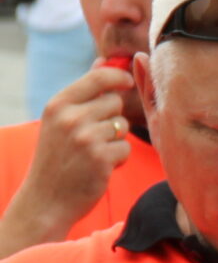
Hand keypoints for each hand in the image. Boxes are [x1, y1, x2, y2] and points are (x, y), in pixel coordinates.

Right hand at [14, 67, 136, 237]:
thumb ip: (83, 93)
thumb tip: (104, 62)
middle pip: (115, 103)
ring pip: (122, 126)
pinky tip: (100, 167)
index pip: (98, 78)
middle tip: (94, 137)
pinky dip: (118, 159)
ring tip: (94, 154)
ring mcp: (86, 137)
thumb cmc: (57, 158)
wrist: (46, 199)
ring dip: (115, 141)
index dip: (118, 76)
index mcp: (58, 104)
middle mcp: (70, 118)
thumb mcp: (60, 121)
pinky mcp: (101, 158)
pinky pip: (126, 148)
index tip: (127, 81)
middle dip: (113, 118)